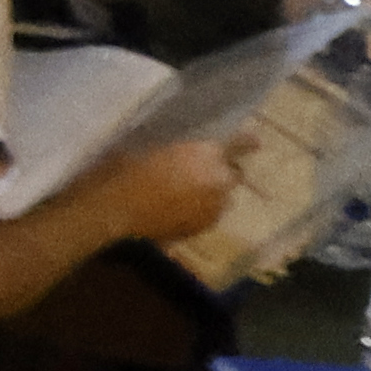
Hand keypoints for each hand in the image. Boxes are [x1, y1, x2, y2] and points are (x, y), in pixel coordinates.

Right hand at [102, 138, 240, 252]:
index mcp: (207, 153)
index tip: (255, 142)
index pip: (238, 144)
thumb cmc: (126, 170)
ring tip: (191, 193)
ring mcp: (213, 208)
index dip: (246, 142)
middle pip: (235, 174)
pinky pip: (209, 214)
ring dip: (213, 193)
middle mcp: (219, 180)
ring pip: (222, 197)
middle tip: (205, 170)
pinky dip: (201, 210)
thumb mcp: (150, 146)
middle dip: (224, 172)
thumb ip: (176, 149)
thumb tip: (182, 150)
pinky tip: (180, 210)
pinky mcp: (202, 228)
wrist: (116, 211)